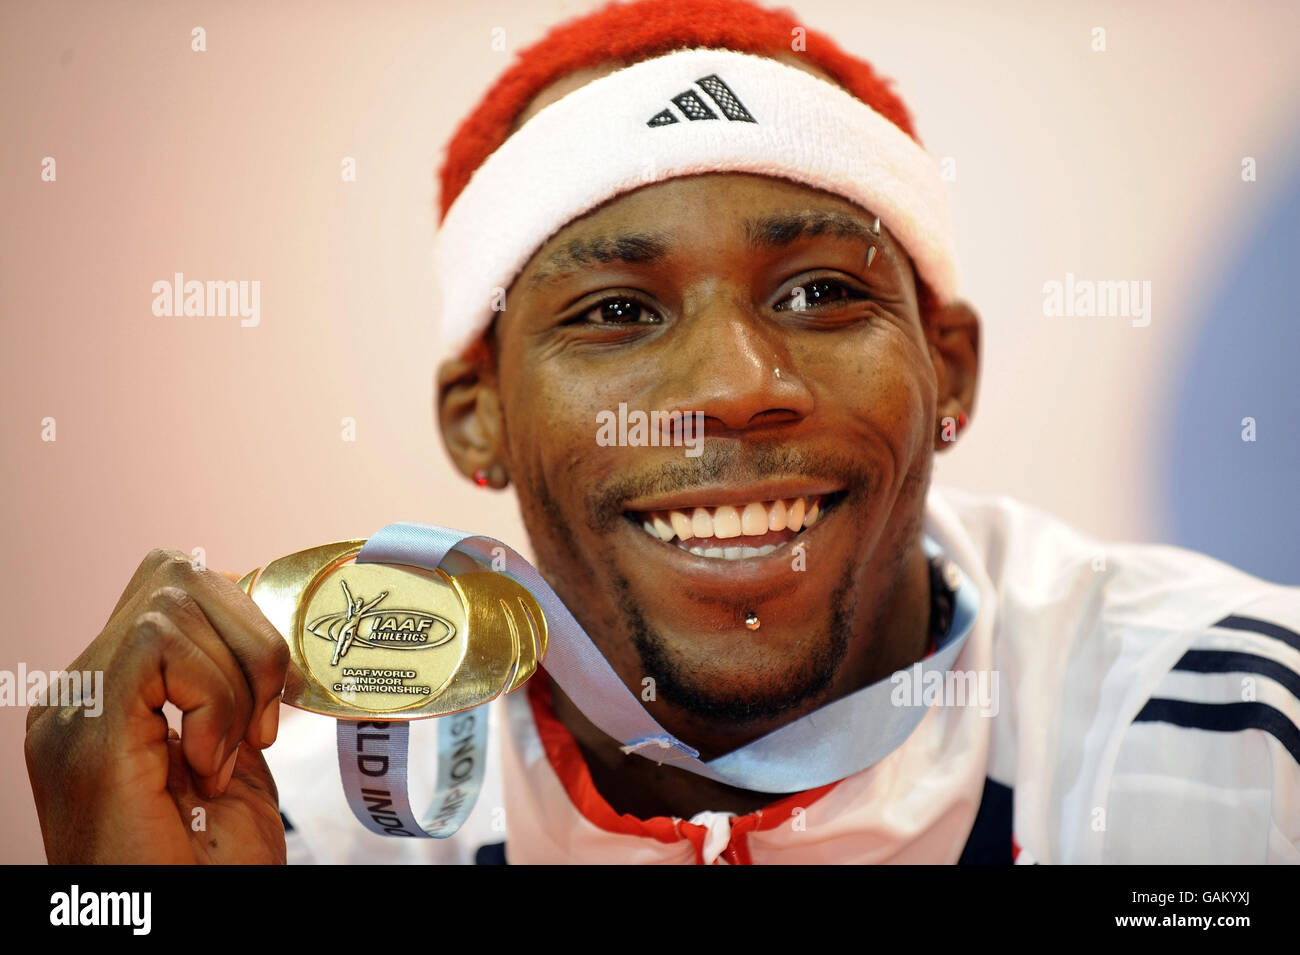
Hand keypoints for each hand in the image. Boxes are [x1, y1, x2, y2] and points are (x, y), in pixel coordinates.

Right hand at [25, 550, 290, 862]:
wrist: (181, 929)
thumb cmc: (210, 866)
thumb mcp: (234, 757)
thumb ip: (231, 689)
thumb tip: (260, 620)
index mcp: (108, 695)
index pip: (175, 587)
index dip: (245, 624)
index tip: (271, 709)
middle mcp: (76, 693)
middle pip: (177, 572)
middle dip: (251, 635)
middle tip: (262, 727)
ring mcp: (72, 711)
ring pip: (175, 597)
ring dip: (237, 677)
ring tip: (230, 756)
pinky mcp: (84, 735)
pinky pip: (161, 644)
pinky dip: (214, 697)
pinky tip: (211, 764)